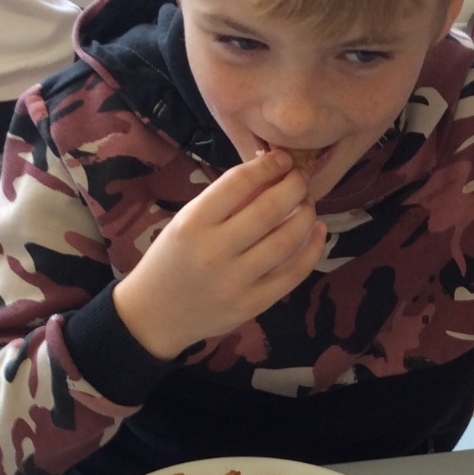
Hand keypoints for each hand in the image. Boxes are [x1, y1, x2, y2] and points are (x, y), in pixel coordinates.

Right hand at [113, 150, 326, 360]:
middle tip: (301, 180)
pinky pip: (293, 274)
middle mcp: (214, 251)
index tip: (283, 159)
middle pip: (269, 209)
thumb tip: (271, 175)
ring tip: (308, 205)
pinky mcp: (252, 304)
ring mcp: (235, 281)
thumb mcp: (185, 223)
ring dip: (306, 215)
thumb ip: (223, 203)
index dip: (267, 166)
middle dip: (294, 187)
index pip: (238, 183)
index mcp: (193, 223)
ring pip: (287, 241)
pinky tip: (318, 231)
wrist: (155, 315)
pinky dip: (313, 249)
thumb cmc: (170, 260)